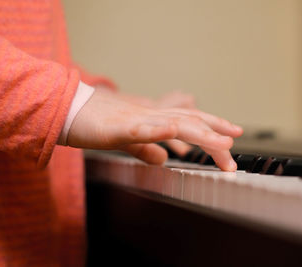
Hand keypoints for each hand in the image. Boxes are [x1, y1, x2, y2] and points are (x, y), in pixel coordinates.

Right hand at [68, 89, 242, 170]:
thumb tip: (164, 160)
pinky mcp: (118, 127)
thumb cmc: (95, 123)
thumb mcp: (127, 139)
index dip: (212, 127)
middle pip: (190, 122)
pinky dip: (160, 130)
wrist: (67, 109)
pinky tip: (175, 131)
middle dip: (215, 135)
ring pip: (174, 124)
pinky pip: (141, 128)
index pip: (189, 121)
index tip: (231, 138)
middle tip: (234, 148)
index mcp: (154, 119)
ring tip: (221, 143)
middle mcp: (151, 115)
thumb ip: (147, 148)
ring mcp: (137, 119)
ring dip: (200, 133)